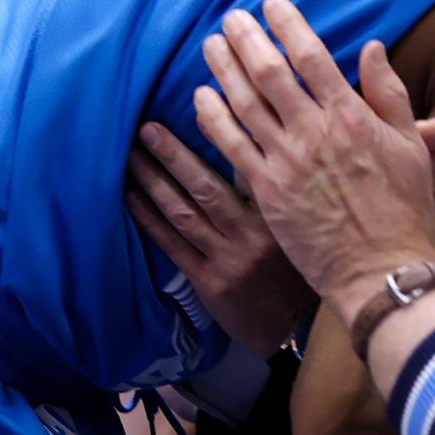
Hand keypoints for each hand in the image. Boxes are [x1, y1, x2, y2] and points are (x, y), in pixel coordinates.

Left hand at [127, 123, 317, 356]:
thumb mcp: (302, 224)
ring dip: (154, 181)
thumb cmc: (300, 267)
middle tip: (146, 128)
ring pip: (184, 213)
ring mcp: (229, 260)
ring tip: (131, 156)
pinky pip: (173, 245)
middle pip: (205, 186)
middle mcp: (254, 235)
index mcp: (280, 214)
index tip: (198, 105)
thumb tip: (251, 140)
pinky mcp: (210, 283)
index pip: (247, 166)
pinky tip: (132, 197)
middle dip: (173, 155)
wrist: (294, 328)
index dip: (221, 135)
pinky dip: (150, 219)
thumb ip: (279, 187)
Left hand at [194, 0, 434, 317]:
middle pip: (267, 72)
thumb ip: (388, 92)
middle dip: (245, 38)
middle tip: (230, 17)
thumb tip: (371, 47)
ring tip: (210, 45)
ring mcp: (286, 163)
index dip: (287, 24)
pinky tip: (201, 98)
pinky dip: (213, 118)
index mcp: (351, 116)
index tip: (272, 4)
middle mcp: (313, 133)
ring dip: (222, 69)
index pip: (311, 56)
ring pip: (243, 104)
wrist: (383, 269)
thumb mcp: (410, 145)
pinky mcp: (266, 193)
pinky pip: (231, 147)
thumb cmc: (403, 210)